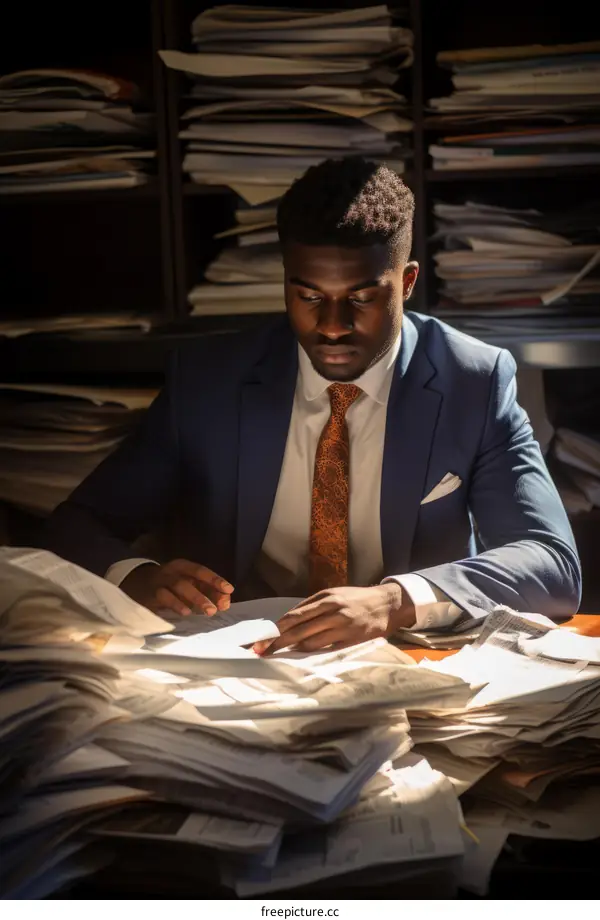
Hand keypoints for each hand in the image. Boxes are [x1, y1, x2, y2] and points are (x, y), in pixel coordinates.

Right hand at [121, 559, 233, 615]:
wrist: (135, 584)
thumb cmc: (168, 586)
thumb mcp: (186, 586)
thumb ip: (206, 593)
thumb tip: (225, 602)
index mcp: (182, 567)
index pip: (201, 571)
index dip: (215, 579)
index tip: (229, 590)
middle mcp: (172, 571)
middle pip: (191, 578)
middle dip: (207, 592)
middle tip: (218, 607)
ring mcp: (160, 581)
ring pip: (179, 586)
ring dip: (195, 598)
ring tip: (208, 610)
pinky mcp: (151, 593)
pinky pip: (164, 596)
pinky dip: (176, 604)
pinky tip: (186, 612)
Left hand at [253, 583, 414, 654]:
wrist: (387, 604)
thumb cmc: (356, 599)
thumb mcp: (334, 594)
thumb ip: (312, 606)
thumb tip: (289, 622)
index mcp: (325, 598)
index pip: (294, 615)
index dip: (276, 629)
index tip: (262, 638)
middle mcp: (332, 611)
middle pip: (297, 629)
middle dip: (277, 642)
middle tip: (261, 651)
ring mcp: (342, 626)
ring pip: (310, 642)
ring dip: (292, 650)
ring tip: (277, 656)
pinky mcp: (351, 640)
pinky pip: (326, 650)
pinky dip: (311, 654)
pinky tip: (301, 657)